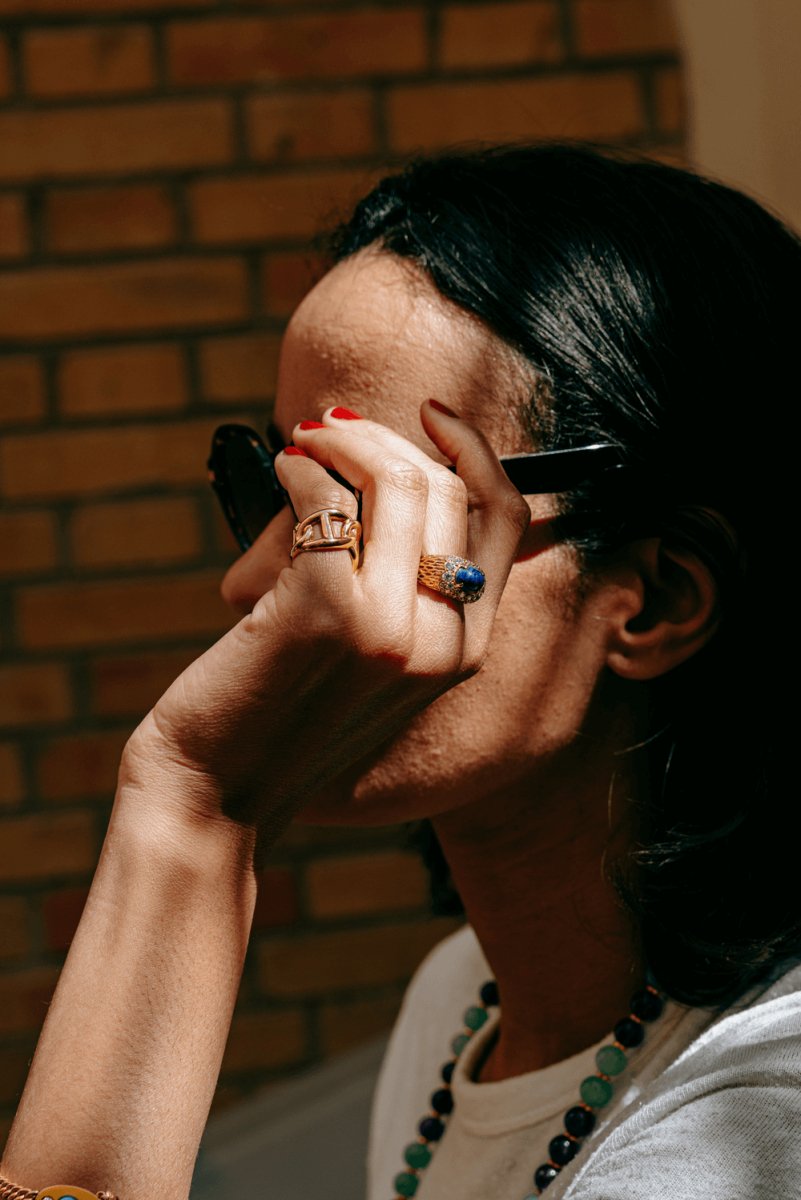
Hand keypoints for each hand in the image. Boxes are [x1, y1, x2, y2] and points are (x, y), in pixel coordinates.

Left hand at [121, 401, 529, 844]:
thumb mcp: (372, 654)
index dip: (477, 452)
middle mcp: (445, 643)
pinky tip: (279, 476)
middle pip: (448, 488)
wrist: (219, 789)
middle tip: (328, 428)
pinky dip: (298, 472)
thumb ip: (398, 580)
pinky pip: (323, 501)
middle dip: (385, 439)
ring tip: (301, 445)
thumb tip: (374, 464)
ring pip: (397, 483)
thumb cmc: (285, 709)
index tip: (434, 415)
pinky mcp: (326, 614)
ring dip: (342, 442)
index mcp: (467, 650)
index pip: (507, 520)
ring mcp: (391, 632)